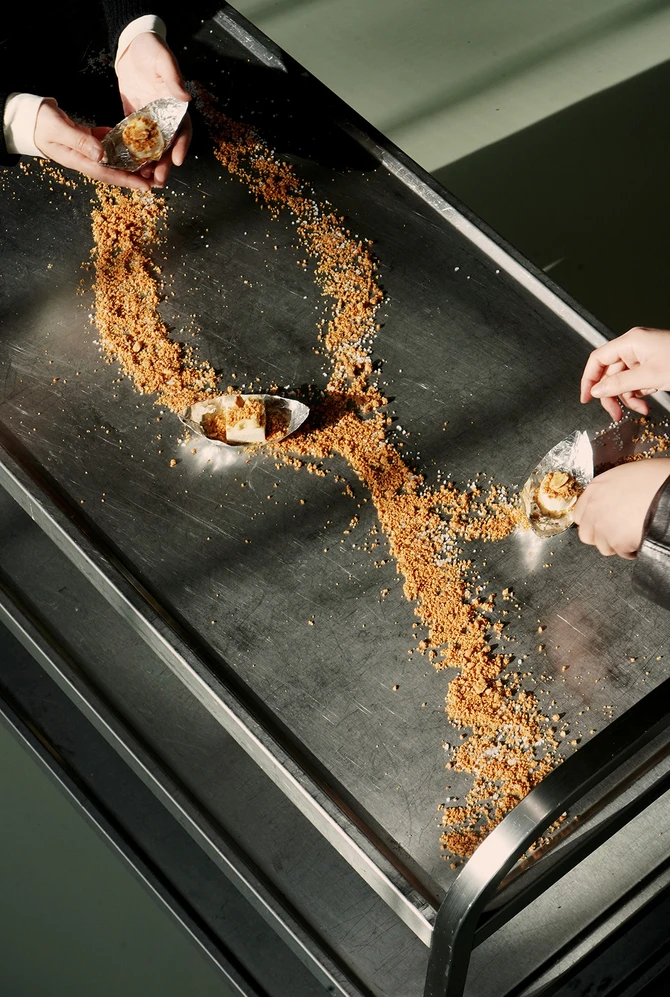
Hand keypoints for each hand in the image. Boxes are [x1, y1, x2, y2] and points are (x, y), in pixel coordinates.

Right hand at [34, 100, 150, 189]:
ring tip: (150, 162)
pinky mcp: (88, 140)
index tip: (147, 186)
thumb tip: (102, 155)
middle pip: (115, 170)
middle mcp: (86, 158)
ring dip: (131, 161)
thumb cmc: (40, 122)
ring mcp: (87, 150)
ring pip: (113, 159)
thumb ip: (80, 141)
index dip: (129, 181)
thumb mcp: (59, 129)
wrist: (28, 116)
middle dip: (135, 175)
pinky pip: (107, 145)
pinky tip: (133, 141)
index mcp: (79, 160)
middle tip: (157, 178)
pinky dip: (120, 144)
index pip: (108, 174)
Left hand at [115, 32, 191, 187]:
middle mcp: (166, 116)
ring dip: (150, 164)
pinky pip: (136, 139)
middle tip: (158, 180)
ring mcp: (151, 119)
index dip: (181, 146)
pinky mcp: (136, 118)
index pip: (183, 130)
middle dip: (163, 164)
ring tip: (144, 179)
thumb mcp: (163, 59)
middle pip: (168, 145)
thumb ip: (173, 78)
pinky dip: (134, 153)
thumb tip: (186, 98)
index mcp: (177, 105)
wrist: (133, 43)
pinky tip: (129, 165)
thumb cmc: (151, 48)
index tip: (176, 161)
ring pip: (153, 147)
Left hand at [573, 458, 669, 557]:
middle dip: (601, 536)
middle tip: (618, 532)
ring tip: (633, 534)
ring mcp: (604, 526)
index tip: (602, 523)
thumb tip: (614, 501)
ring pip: (603, 547)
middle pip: (586, 534)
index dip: (592, 521)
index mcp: (596, 488)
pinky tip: (641, 538)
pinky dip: (632, 550)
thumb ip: (612, 490)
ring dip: (617, 544)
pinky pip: (622, 553)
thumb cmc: (656, 478)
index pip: (579, 514)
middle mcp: (594, 508)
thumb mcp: (627, 474)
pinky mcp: (617, 541)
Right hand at [580, 326, 669, 421]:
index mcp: (630, 342)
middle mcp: (635, 347)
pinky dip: (640, 395)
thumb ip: (620, 384)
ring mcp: (646, 357)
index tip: (586, 398)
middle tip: (614, 414)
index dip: (588, 379)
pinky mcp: (655, 366)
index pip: (598, 359)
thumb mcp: (650, 376)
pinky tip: (646, 405)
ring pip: (625, 381)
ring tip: (639, 410)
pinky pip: (638, 383)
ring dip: (629, 398)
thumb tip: (597, 390)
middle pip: (611, 373)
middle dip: (612, 395)